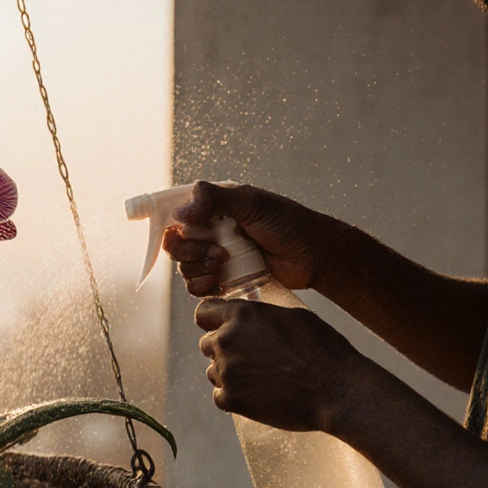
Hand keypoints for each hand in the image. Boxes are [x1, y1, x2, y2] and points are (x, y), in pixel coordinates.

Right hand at [162, 180, 343, 296]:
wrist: (314, 256)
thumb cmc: (288, 224)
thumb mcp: (252, 203)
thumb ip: (215, 200)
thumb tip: (179, 213)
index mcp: (213, 208)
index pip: (176, 215)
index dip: (173, 226)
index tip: (185, 233)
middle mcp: (210, 231)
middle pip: (176, 245)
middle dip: (191, 252)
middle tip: (219, 252)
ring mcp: (215, 255)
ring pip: (184, 268)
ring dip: (199, 269)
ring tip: (224, 264)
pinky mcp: (223, 278)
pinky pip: (197, 287)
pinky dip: (203, 286)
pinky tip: (220, 281)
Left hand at [195, 297, 372, 431]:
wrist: (336, 389)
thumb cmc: (322, 350)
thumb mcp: (293, 316)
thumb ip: (262, 316)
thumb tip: (252, 318)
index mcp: (241, 315)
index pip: (203, 312)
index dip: (212, 320)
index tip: (219, 327)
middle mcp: (227, 341)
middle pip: (207, 344)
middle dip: (224, 349)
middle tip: (251, 357)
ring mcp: (227, 372)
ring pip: (213, 371)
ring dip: (230, 374)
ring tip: (261, 378)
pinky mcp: (232, 399)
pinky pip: (220, 396)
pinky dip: (234, 397)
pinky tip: (257, 395)